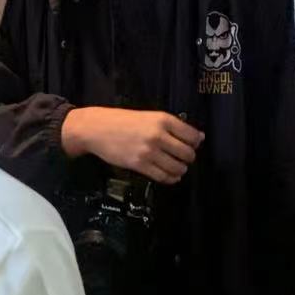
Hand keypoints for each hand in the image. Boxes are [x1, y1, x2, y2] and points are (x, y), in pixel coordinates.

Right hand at [62, 107, 202, 183]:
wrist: (97, 128)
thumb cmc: (121, 121)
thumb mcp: (148, 116)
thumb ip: (171, 126)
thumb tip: (198, 137)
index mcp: (163, 120)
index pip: (192, 135)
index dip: (196, 142)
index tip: (193, 145)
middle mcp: (158, 135)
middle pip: (187, 153)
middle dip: (189, 158)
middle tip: (184, 158)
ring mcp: (149, 151)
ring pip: (177, 167)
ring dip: (181, 170)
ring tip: (177, 167)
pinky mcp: (139, 165)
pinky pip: (163, 176)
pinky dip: (170, 179)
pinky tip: (170, 176)